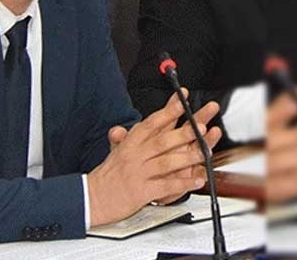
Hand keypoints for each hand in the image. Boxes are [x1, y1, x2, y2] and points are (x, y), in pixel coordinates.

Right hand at [88, 89, 221, 225]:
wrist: (91, 198)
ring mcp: (138, 173)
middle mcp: (135, 155)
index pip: (151, 123)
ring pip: (166, 162)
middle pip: (162, 140)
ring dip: (188, 157)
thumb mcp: (114, 151)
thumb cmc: (106, 176)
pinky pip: (165, 186)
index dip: (168, 110)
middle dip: (184, 132)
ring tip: (205, 152)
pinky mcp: (141, 192)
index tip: (182, 98)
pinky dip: (182, 184)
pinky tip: (196, 181)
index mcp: (130, 143)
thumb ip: (121, 138)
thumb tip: (120, 129)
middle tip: (201, 125)